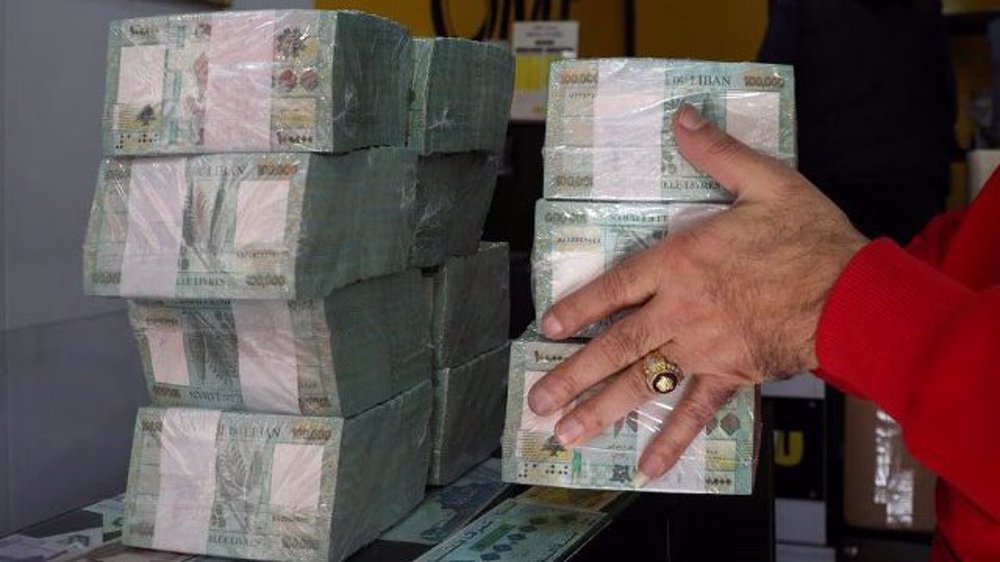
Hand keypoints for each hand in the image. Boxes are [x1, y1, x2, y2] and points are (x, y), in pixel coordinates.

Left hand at [527, 105, 867, 484]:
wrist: (856, 294)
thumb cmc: (809, 237)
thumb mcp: (765, 180)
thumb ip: (716, 153)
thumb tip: (681, 118)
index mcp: (681, 262)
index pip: (614, 288)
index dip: (577, 309)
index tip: (546, 329)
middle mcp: (680, 310)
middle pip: (615, 346)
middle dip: (571, 376)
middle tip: (536, 403)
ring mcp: (702, 349)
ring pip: (641, 383)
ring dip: (600, 410)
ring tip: (566, 435)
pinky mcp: (730, 376)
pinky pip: (695, 412)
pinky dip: (671, 440)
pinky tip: (647, 467)